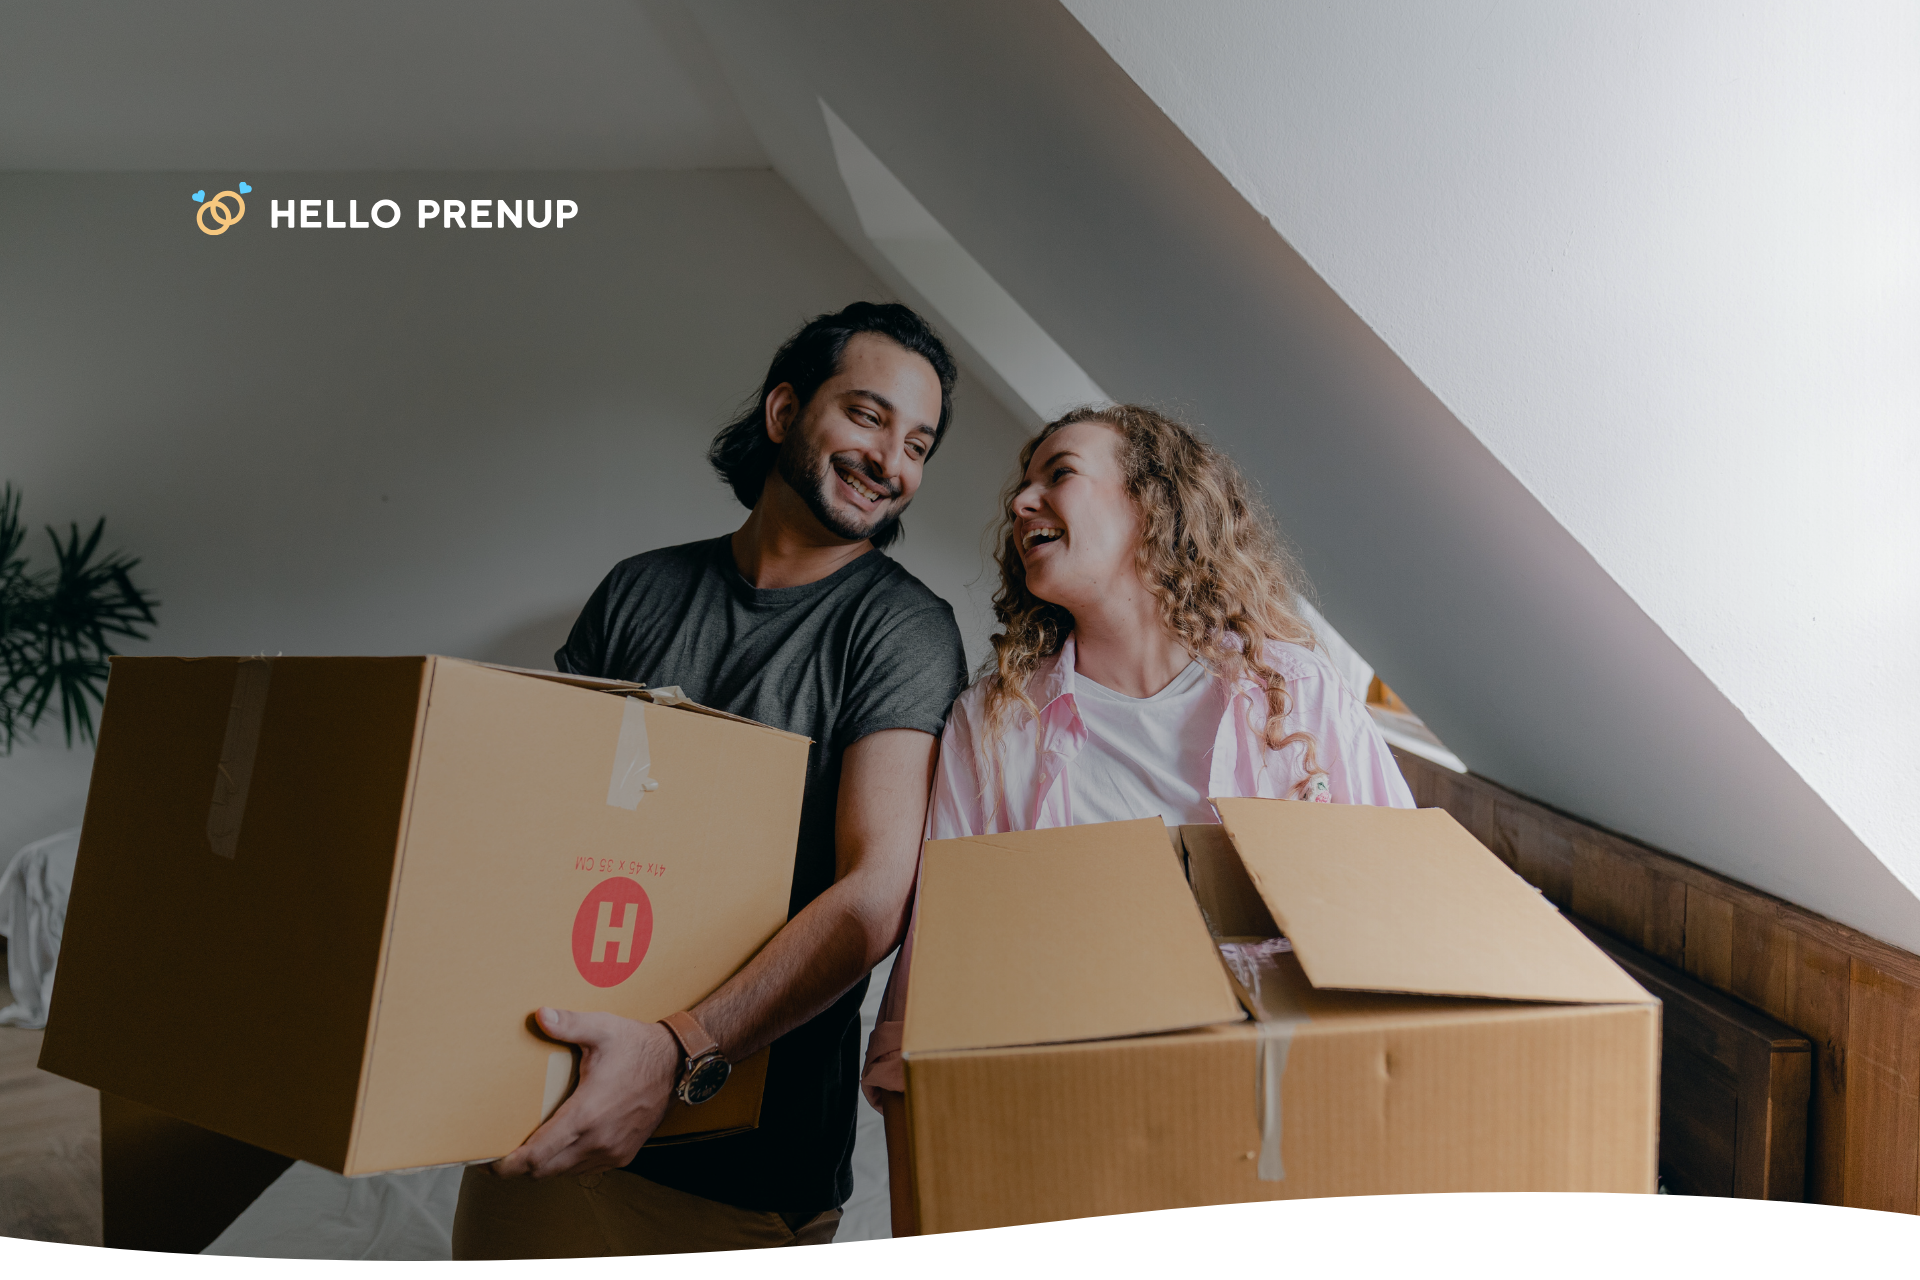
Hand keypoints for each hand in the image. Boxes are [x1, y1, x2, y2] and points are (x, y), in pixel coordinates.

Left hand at [489, 1007, 679, 1178]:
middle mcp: (598, 1140)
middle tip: (502, 1156)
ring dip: (545, 1166)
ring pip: (565, 1172)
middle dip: (520, 1168)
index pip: (538, 1155)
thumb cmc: (637, 1046)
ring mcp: (612, 1151)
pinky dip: (568, 1164)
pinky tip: (562, 1146)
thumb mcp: (602, 1029)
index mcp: (587, 1114)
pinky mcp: (623, 1154)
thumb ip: (569, 1024)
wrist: (677, 1064)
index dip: (509, 1166)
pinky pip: (585, 1169)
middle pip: (545, 1171)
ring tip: (529, 1150)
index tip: (490, 1164)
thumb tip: (540, 1015)